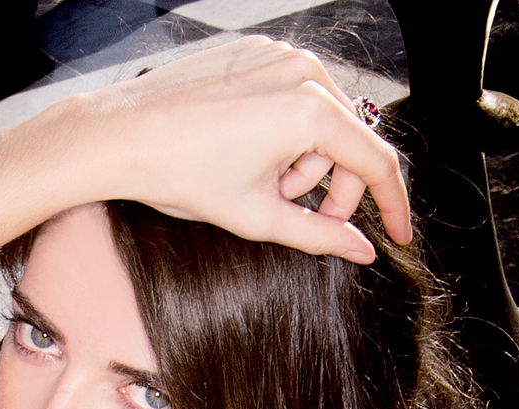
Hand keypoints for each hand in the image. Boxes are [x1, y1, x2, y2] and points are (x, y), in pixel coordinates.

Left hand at [80, 37, 411, 262]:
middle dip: (325, 185)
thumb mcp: (256, 216)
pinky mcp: (256, 49)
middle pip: (346, 141)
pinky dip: (279, 129)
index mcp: (311, 111)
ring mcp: (280, 53)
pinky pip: (289, 94)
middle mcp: (304, 70)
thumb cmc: (180, 174)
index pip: (374, 161)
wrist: (121, 135)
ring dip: (298, 158)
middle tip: (287, 209)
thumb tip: (361, 250)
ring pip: (318, 119)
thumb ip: (318, 234)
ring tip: (255, 177)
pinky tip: (242, 148)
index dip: (392, 205)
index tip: (397, 235)